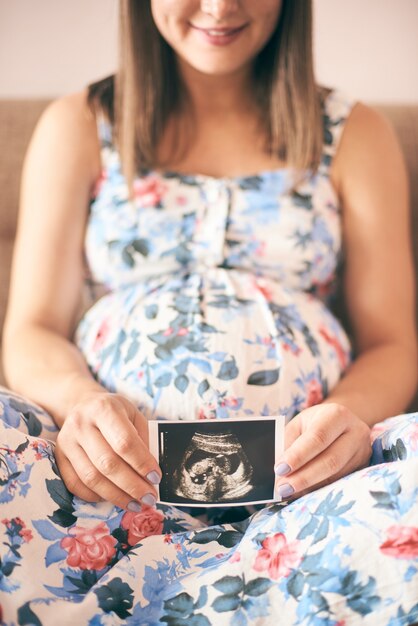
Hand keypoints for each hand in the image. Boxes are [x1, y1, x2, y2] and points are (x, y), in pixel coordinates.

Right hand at [55, 392, 160, 510]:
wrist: (83, 405)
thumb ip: (143, 439)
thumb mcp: (134, 415)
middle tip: (149, 498)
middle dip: (132, 486)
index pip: (125, 442)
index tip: (156, 478)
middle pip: (108, 463)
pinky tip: (111, 499)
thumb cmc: (114, 412)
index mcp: (104, 409)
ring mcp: (66, 441)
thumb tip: (150, 473)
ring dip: (116, 496)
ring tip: (135, 504)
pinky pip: (74, 484)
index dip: (142, 463)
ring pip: (91, 477)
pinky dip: (94, 496)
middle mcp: (81, 424)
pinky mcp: (58, 456)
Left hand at [274, 402, 371, 500]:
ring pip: (336, 476)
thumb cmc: (315, 423)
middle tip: (282, 487)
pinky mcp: (363, 469)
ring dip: (310, 487)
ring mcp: (362, 452)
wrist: (341, 425)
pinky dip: (318, 490)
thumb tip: (279, 471)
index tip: (280, 469)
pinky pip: (339, 483)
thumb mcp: (300, 424)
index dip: (298, 455)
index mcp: (337, 415)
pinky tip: (303, 493)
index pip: (318, 437)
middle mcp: (356, 432)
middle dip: (304, 477)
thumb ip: (288, 443)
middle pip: (331, 460)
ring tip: (288, 491)